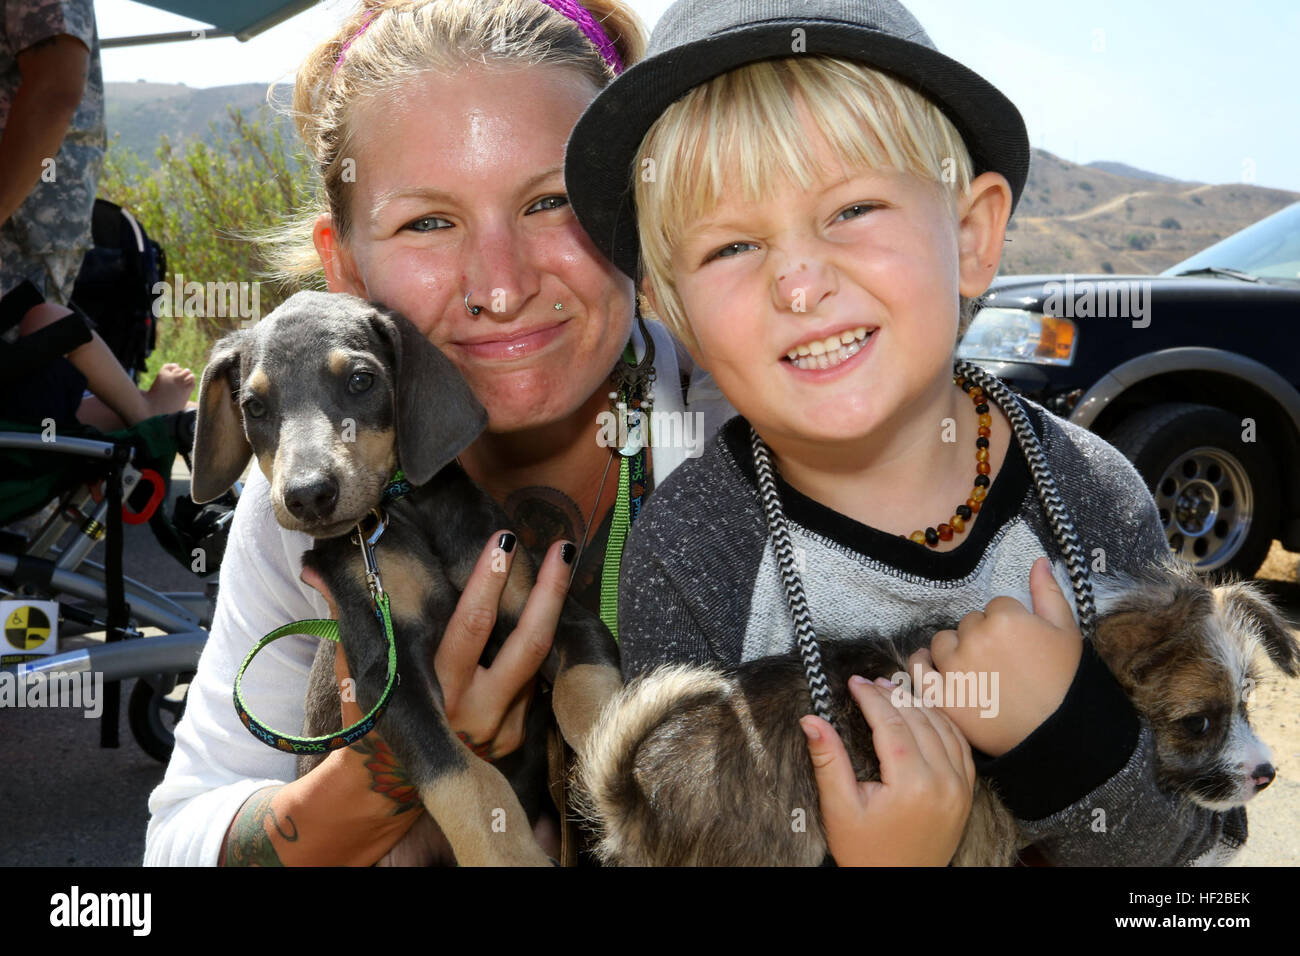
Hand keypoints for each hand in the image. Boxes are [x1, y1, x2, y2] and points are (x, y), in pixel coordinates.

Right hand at [300, 531, 572, 761]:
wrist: (387, 785)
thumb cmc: (369, 714)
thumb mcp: (355, 668)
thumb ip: (346, 616)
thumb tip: (316, 568)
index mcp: (433, 689)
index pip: (471, 626)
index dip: (489, 582)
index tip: (503, 541)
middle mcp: (472, 712)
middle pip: (527, 644)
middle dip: (547, 593)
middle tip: (560, 549)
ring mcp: (498, 728)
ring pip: (537, 662)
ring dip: (552, 612)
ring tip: (559, 565)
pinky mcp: (514, 739)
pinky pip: (534, 685)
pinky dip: (539, 648)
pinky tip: (547, 610)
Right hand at [801, 675, 975, 865]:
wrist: (898, 885)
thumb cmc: (865, 852)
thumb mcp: (839, 808)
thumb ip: (828, 760)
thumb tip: (810, 720)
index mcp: (911, 785)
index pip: (891, 724)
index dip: (870, 698)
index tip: (854, 682)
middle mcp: (943, 782)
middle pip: (918, 720)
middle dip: (892, 695)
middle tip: (869, 683)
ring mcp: (960, 788)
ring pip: (943, 727)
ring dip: (918, 704)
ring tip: (893, 690)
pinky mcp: (966, 793)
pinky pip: (960, 746)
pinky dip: (943, 723)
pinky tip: (924, 712)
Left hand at [927, 556, 1082, 756]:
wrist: (1059, 735)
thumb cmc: (1066, 683)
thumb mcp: (1066, 631)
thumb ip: (1047, 592)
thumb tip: (1037, 560)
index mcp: (1004, 618)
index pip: (994, 607)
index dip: (1006, 625)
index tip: (1017, 646)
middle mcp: (974, 638)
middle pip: (967, 624)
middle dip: (980, 637)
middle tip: (1000, 663)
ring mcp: (954, 668)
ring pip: (942, 643)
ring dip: (952, 650)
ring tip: (973, 669)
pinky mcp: (942, 697)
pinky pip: (918, 670)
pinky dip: (921, 664)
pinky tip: (930, 665)